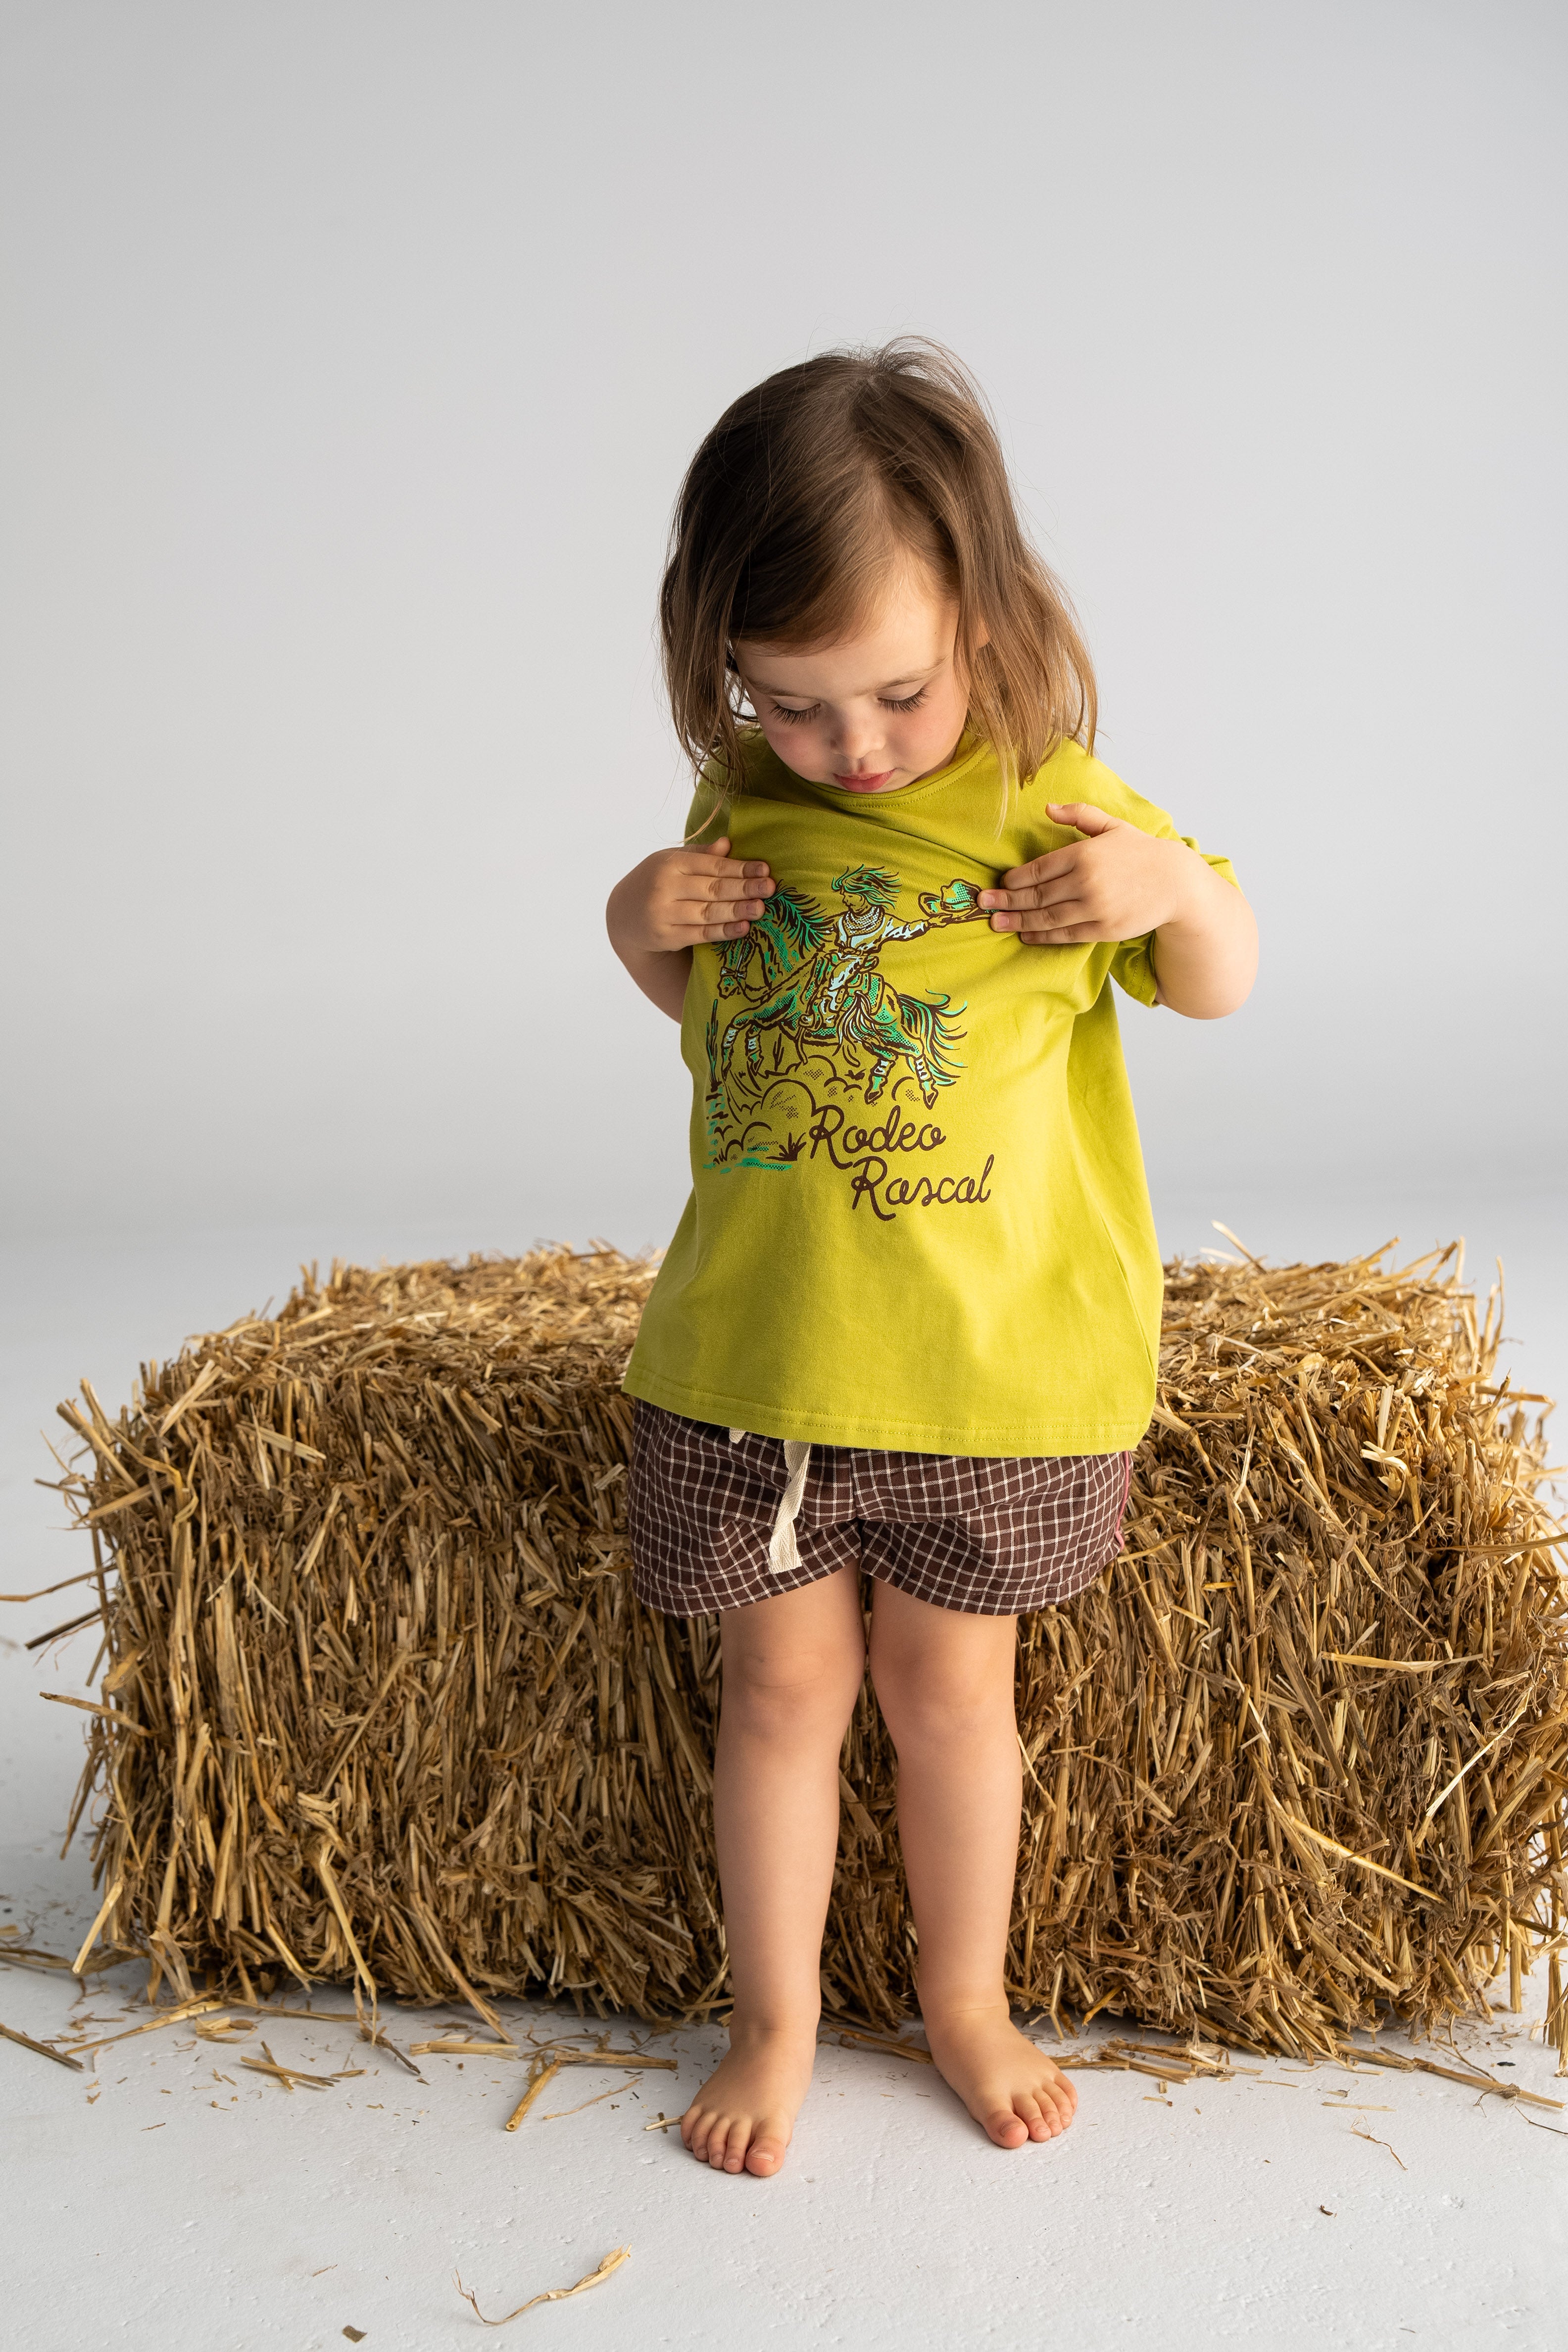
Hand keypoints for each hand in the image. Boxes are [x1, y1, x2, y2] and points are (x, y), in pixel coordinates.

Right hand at [606, 838, 773, 956]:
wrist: (623, 915)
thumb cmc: (656, 883)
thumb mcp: (672, 862)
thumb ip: (700, 855)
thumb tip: (728, 844)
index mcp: (670, 863)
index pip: (712, 865)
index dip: (740, 868)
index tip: (765, 869)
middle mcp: (665, 886)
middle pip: (712, 888)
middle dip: (744, 888)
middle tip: (770, 888)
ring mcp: (664, 913)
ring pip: (708, 912)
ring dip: (737, 910)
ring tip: (761, 908)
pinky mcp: (665, 936)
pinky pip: (700, 934)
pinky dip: (723, 931)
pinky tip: (743, 928)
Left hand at [977, 803, 1196, 944]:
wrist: (1176, 883)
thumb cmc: (1141, 852)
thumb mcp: (1112, 825)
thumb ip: (1079, 815)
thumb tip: (1048, 808)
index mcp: (1084, 853)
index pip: (1038, 869)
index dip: (1015, 879)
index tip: (999, 884)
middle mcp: (1086, 881)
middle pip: (1037, 895)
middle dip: (1006, 901)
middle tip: (983, 904)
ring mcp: (1094, 907)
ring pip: (1047, 917)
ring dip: (1018, 921)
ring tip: (995, 923)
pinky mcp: (1103, 929)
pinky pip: (1066, 934)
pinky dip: (1043, 935)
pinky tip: (1026, 934)